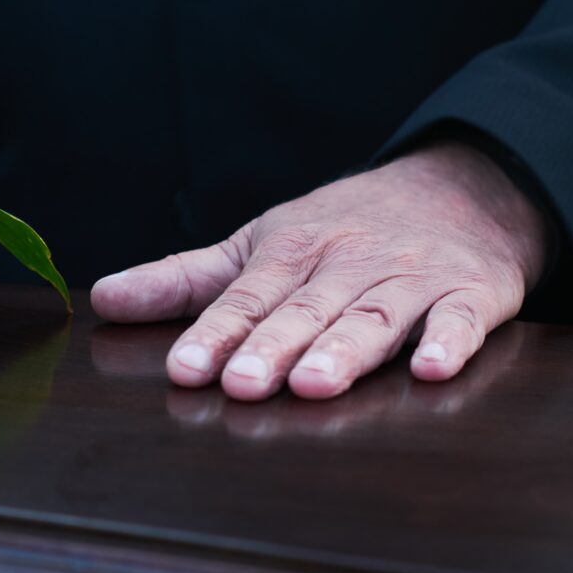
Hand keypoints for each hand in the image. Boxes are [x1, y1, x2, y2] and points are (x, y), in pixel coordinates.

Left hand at [90, 143, 550, 400]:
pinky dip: (449, 343)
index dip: (215, 332)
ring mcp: (412, 278)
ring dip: (345, 348)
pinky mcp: (471, 294)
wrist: (463, 188)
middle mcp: (349, 263)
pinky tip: (432, 369)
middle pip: (306, 310)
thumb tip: (101, 299)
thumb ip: (186, 280)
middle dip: (273, 346)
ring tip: (313, 382)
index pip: (248, 297)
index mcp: (293, 251)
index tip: (184, 370)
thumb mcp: (261, 242)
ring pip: (374, 317)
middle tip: (241, 384)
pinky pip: (461, 320)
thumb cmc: (345, 229)